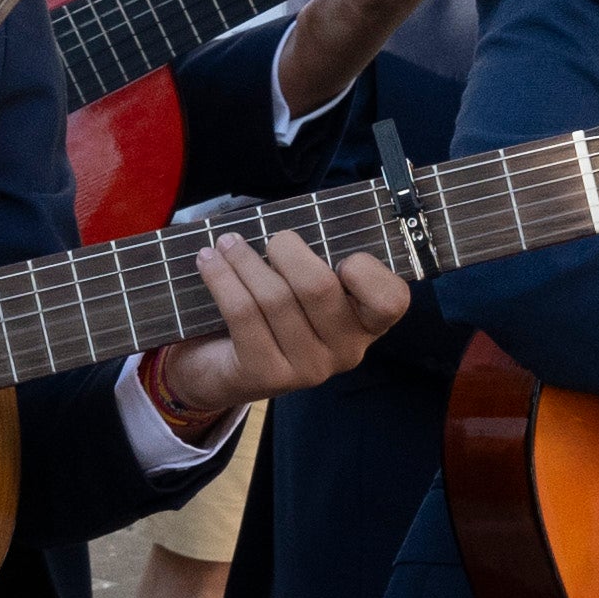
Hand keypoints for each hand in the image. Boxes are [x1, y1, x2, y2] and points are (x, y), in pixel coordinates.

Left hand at [142, 223, 412, 435]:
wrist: (227, 367)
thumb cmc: (277, 309)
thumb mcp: (307, 284)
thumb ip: (317, 257)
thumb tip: (291, 221)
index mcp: (368, 324)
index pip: (391, 300)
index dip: (367, 271)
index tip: (341, 256)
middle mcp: (346, 352)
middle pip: (319, 288)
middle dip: (288, 251)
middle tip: (271, 239)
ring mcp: (308, 369)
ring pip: (274, 299)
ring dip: (243, 260)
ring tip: (226, 243)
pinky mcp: (266, 376)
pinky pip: (242, 315)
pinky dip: (221, 279)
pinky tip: (208, 261)